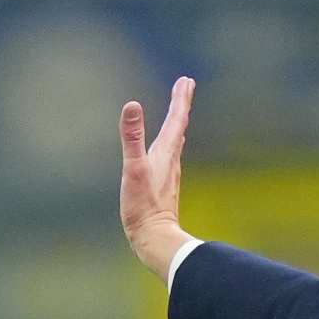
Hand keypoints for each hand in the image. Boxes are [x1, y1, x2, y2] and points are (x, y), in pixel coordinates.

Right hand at [118, 76, 196, 279]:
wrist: (154, 238)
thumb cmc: (142, 207)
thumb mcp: (133, 169)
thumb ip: (132, 138)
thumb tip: (132, 105)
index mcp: (165, 154)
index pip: (176, 120)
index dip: (180, 99)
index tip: (187, 80)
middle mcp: (171, 161)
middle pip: (178, 126)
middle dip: (181, 104)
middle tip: (185, 85)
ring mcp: (168, 174)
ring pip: (175, 141)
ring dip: (177, 123)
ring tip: (179, 111)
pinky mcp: (163, 185)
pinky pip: (169, 156)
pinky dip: (170, 143)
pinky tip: (169, 149)